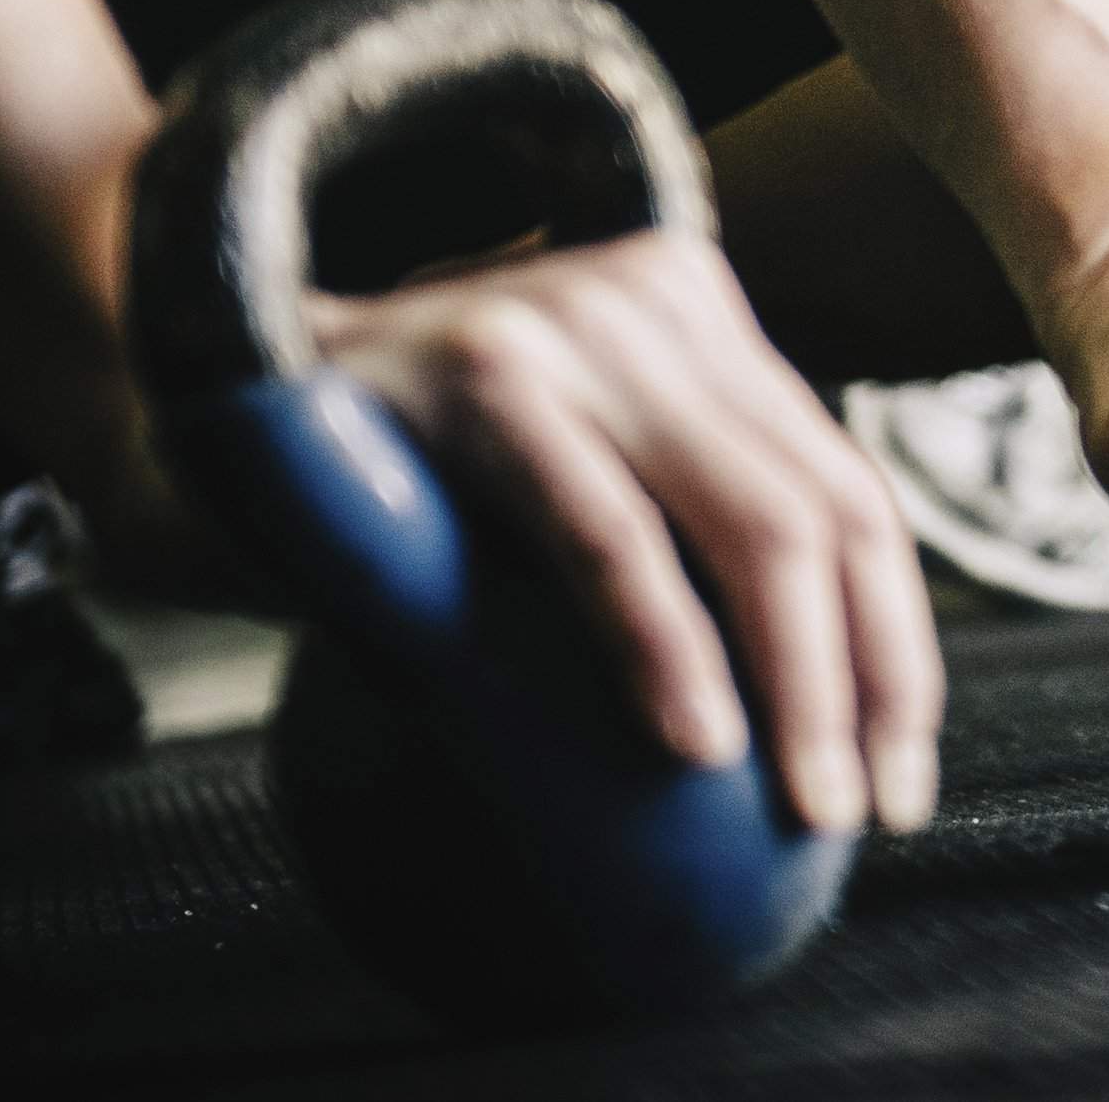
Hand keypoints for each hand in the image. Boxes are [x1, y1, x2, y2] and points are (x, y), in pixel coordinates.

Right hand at [299, 230, 946, 836]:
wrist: (205, 386)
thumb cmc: (396, 472)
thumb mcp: (564, 476)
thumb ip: (671, 528)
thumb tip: (796, 706)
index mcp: (697, 319)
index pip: (846, 487)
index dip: (896, 637)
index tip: (903, 763)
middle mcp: (656, 301)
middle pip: (827, 510)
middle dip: (872, 677)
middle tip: (871, 808)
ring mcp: (574, 326)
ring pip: (751, 522)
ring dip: (799, 683)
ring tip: (807, 799)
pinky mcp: (483, 376)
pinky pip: (607, 534)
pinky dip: (666, 646)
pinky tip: (698, 739)